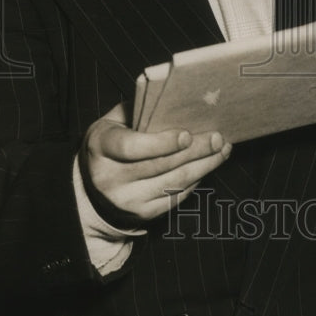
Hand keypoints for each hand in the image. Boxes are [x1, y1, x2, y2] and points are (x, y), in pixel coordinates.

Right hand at [79, 102, 231, 228]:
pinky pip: (176, 196)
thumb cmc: (111, 142)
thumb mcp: (114, 121)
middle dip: (195, 151)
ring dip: (204, 166)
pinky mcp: (143, 214)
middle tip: (218, 138)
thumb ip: (139, 111)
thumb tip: (177, 101)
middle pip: (161, 165)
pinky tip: (208, 166)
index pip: (131, 147)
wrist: (93, 185)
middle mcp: (110, 178)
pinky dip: (196, 180)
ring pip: (174, 182)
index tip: (186, 135)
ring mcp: (127, 200)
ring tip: (222, 150)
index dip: (161, 143)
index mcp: (101, 147)